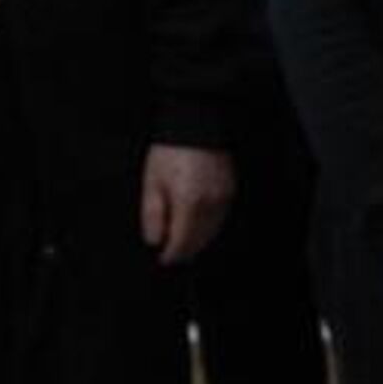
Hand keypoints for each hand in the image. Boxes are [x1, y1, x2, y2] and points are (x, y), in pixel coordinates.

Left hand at [139, 144, 233, 265]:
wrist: (196, 124)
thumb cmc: (171, 150)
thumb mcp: (152, 182)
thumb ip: (153, 215)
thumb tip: (155, 240)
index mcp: (189, 203)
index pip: (182, 242)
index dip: (171, 254)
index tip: (163, 259)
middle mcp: (211, 204)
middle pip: (199, 240)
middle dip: (185, 250)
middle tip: (173, 255)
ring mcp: (224, 198)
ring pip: (212, 232)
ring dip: (198, 241)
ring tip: (185, 245)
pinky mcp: (230, 191)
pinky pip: (220, 218)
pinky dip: (209, 227)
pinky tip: (198, 226)